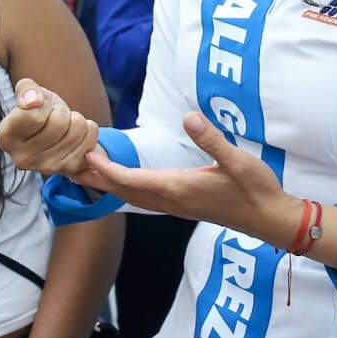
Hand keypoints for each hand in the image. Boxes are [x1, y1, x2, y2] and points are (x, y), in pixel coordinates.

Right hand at [0, 77, 99, 175]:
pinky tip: (75, 136)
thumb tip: (33, 100)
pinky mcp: (71, 169)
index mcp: (6, 138)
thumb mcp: (29, 93)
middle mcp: (23, 159)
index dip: (42, 104)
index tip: (39, 108)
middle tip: (54, 117)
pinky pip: (91, 136)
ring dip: (75, 119)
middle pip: (59, 121)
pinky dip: (88, 129)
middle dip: (61, 111)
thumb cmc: (40, 110)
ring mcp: (48, 167)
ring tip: (64, 126)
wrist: (58, 132)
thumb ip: (27, 90)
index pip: (34, 114)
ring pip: (78, 127)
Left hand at [77, 111, 298, 236]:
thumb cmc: (256, 189)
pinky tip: (119, 183)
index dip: (106, 168)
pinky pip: (143, 199)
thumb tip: (189, 117)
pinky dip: (124, 189)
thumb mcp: (238, 160)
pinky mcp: (181, 207)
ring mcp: (175, 207)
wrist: (270, 220)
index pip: (131, 180)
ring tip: (84, 172)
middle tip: (66, 165)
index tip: (85, 154)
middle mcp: (171, 201)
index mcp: (179, 189)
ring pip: (131, 197)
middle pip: (123, 191)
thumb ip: (212, 139)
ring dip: (106, 185)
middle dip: (95, 179)